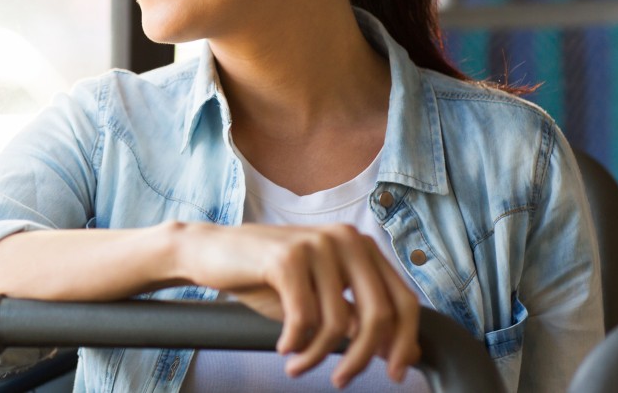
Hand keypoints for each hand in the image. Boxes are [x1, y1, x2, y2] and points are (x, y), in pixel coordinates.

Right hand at [175, 222, 420, 386]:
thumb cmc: (266, 277)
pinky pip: (305, 319)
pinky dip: (295, 343)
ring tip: (298, 365)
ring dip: (317, 355)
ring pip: (338, 323)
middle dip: (362, 358)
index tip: (393, 373)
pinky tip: (283, 347)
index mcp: (361, 247)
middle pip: (379, 315)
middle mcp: (346, 239)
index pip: (404, 300)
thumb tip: (407, 354)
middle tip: (341, 380)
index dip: (404, 343)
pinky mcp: (288, 258)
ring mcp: (317, 245)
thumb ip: (359, 318)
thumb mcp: (321, 300)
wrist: (210, 252)